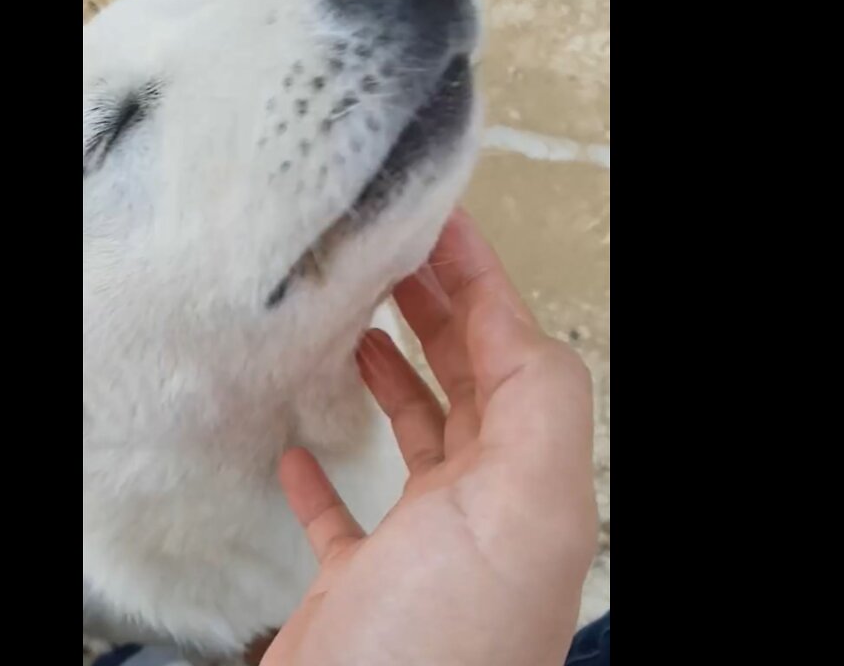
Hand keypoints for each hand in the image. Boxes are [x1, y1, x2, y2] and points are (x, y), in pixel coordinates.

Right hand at [264, 210, 598, 665]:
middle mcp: (489, 515)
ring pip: (418, 442)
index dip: (484, 282)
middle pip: (473, 389)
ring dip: (396, 377)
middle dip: (442, 313)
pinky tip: (302, 451)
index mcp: (534, 486)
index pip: (518, 356)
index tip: (440, 220)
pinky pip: (350, 515)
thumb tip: (525, 330)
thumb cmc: (444, 648)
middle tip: (397, 253)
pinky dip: (327, 474)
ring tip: (361, 327)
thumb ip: (541, 407)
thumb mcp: (523, 510)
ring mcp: (425, 554)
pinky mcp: (364, 592)